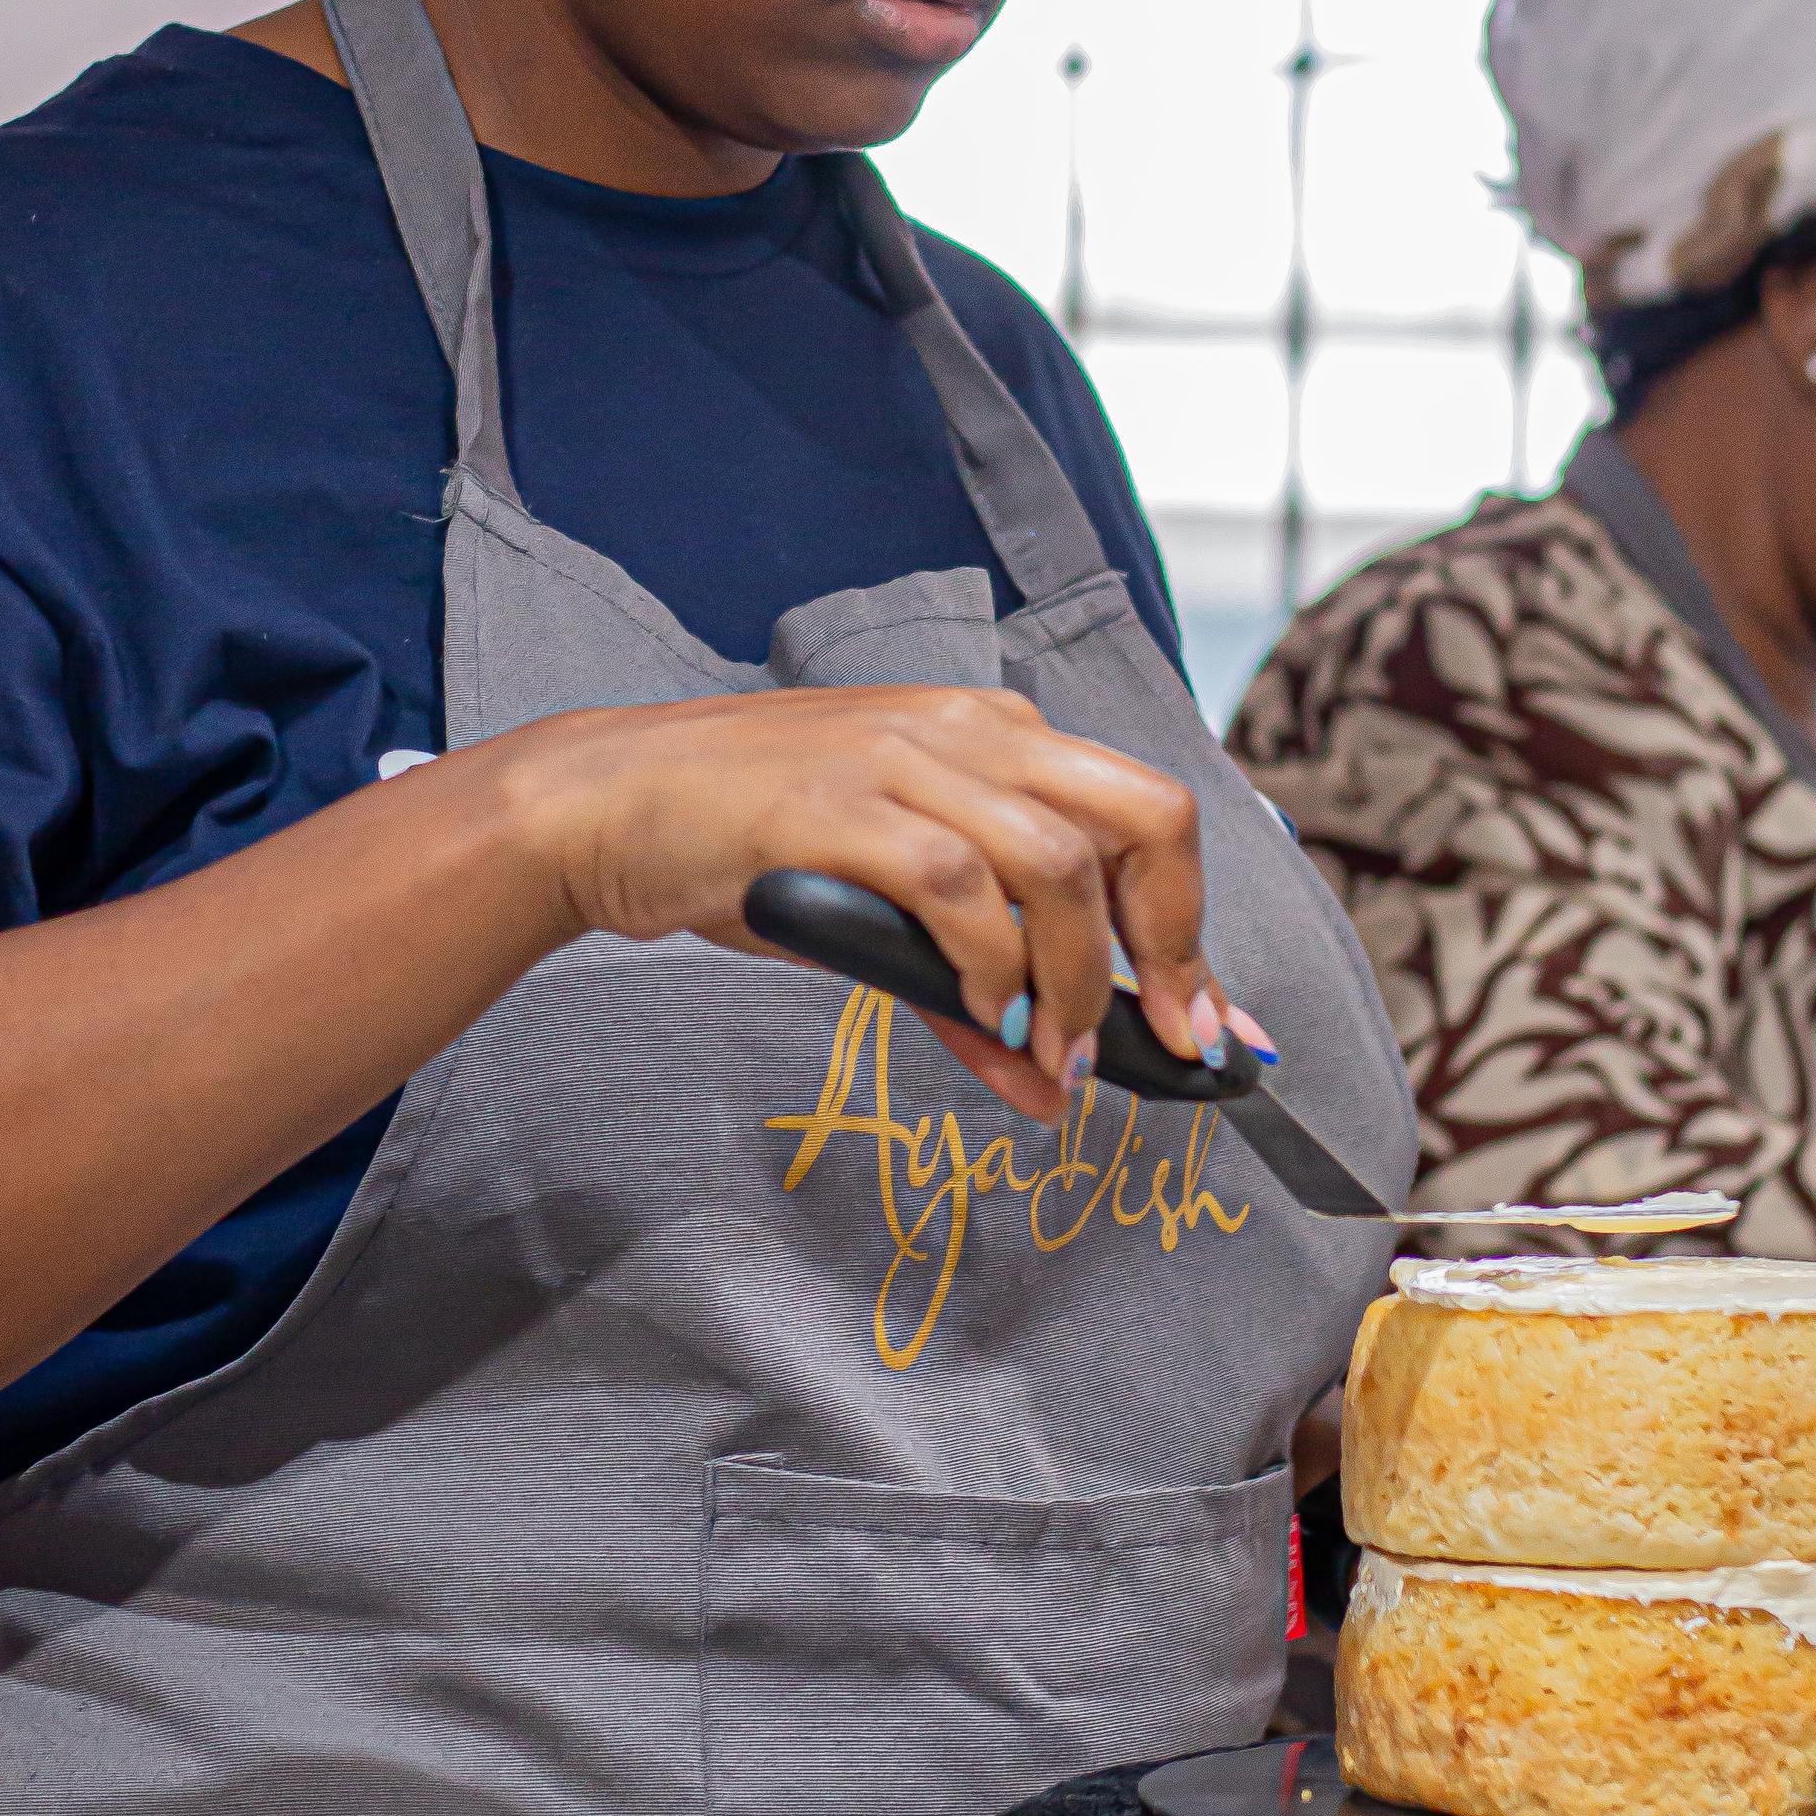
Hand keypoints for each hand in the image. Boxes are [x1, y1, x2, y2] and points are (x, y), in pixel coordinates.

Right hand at [495, 683, 1229, 1122]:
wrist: (609, 801)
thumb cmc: (746, 845)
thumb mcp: (879, 914)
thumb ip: (969, 990)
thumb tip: (1046, 1086)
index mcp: (991, 734)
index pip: (1143, 819)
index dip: (1190, 932)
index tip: (1207, 1030)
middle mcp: (966, 729)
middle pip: (1142, 818)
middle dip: (1172, 945)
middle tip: (1159, 1040)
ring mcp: (904, 758)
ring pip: (1058, 862)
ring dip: (1074, 981)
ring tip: (1051, 1053)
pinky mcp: (840, 802)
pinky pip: (957, 885)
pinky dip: (988, 966)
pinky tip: (978, 1018)